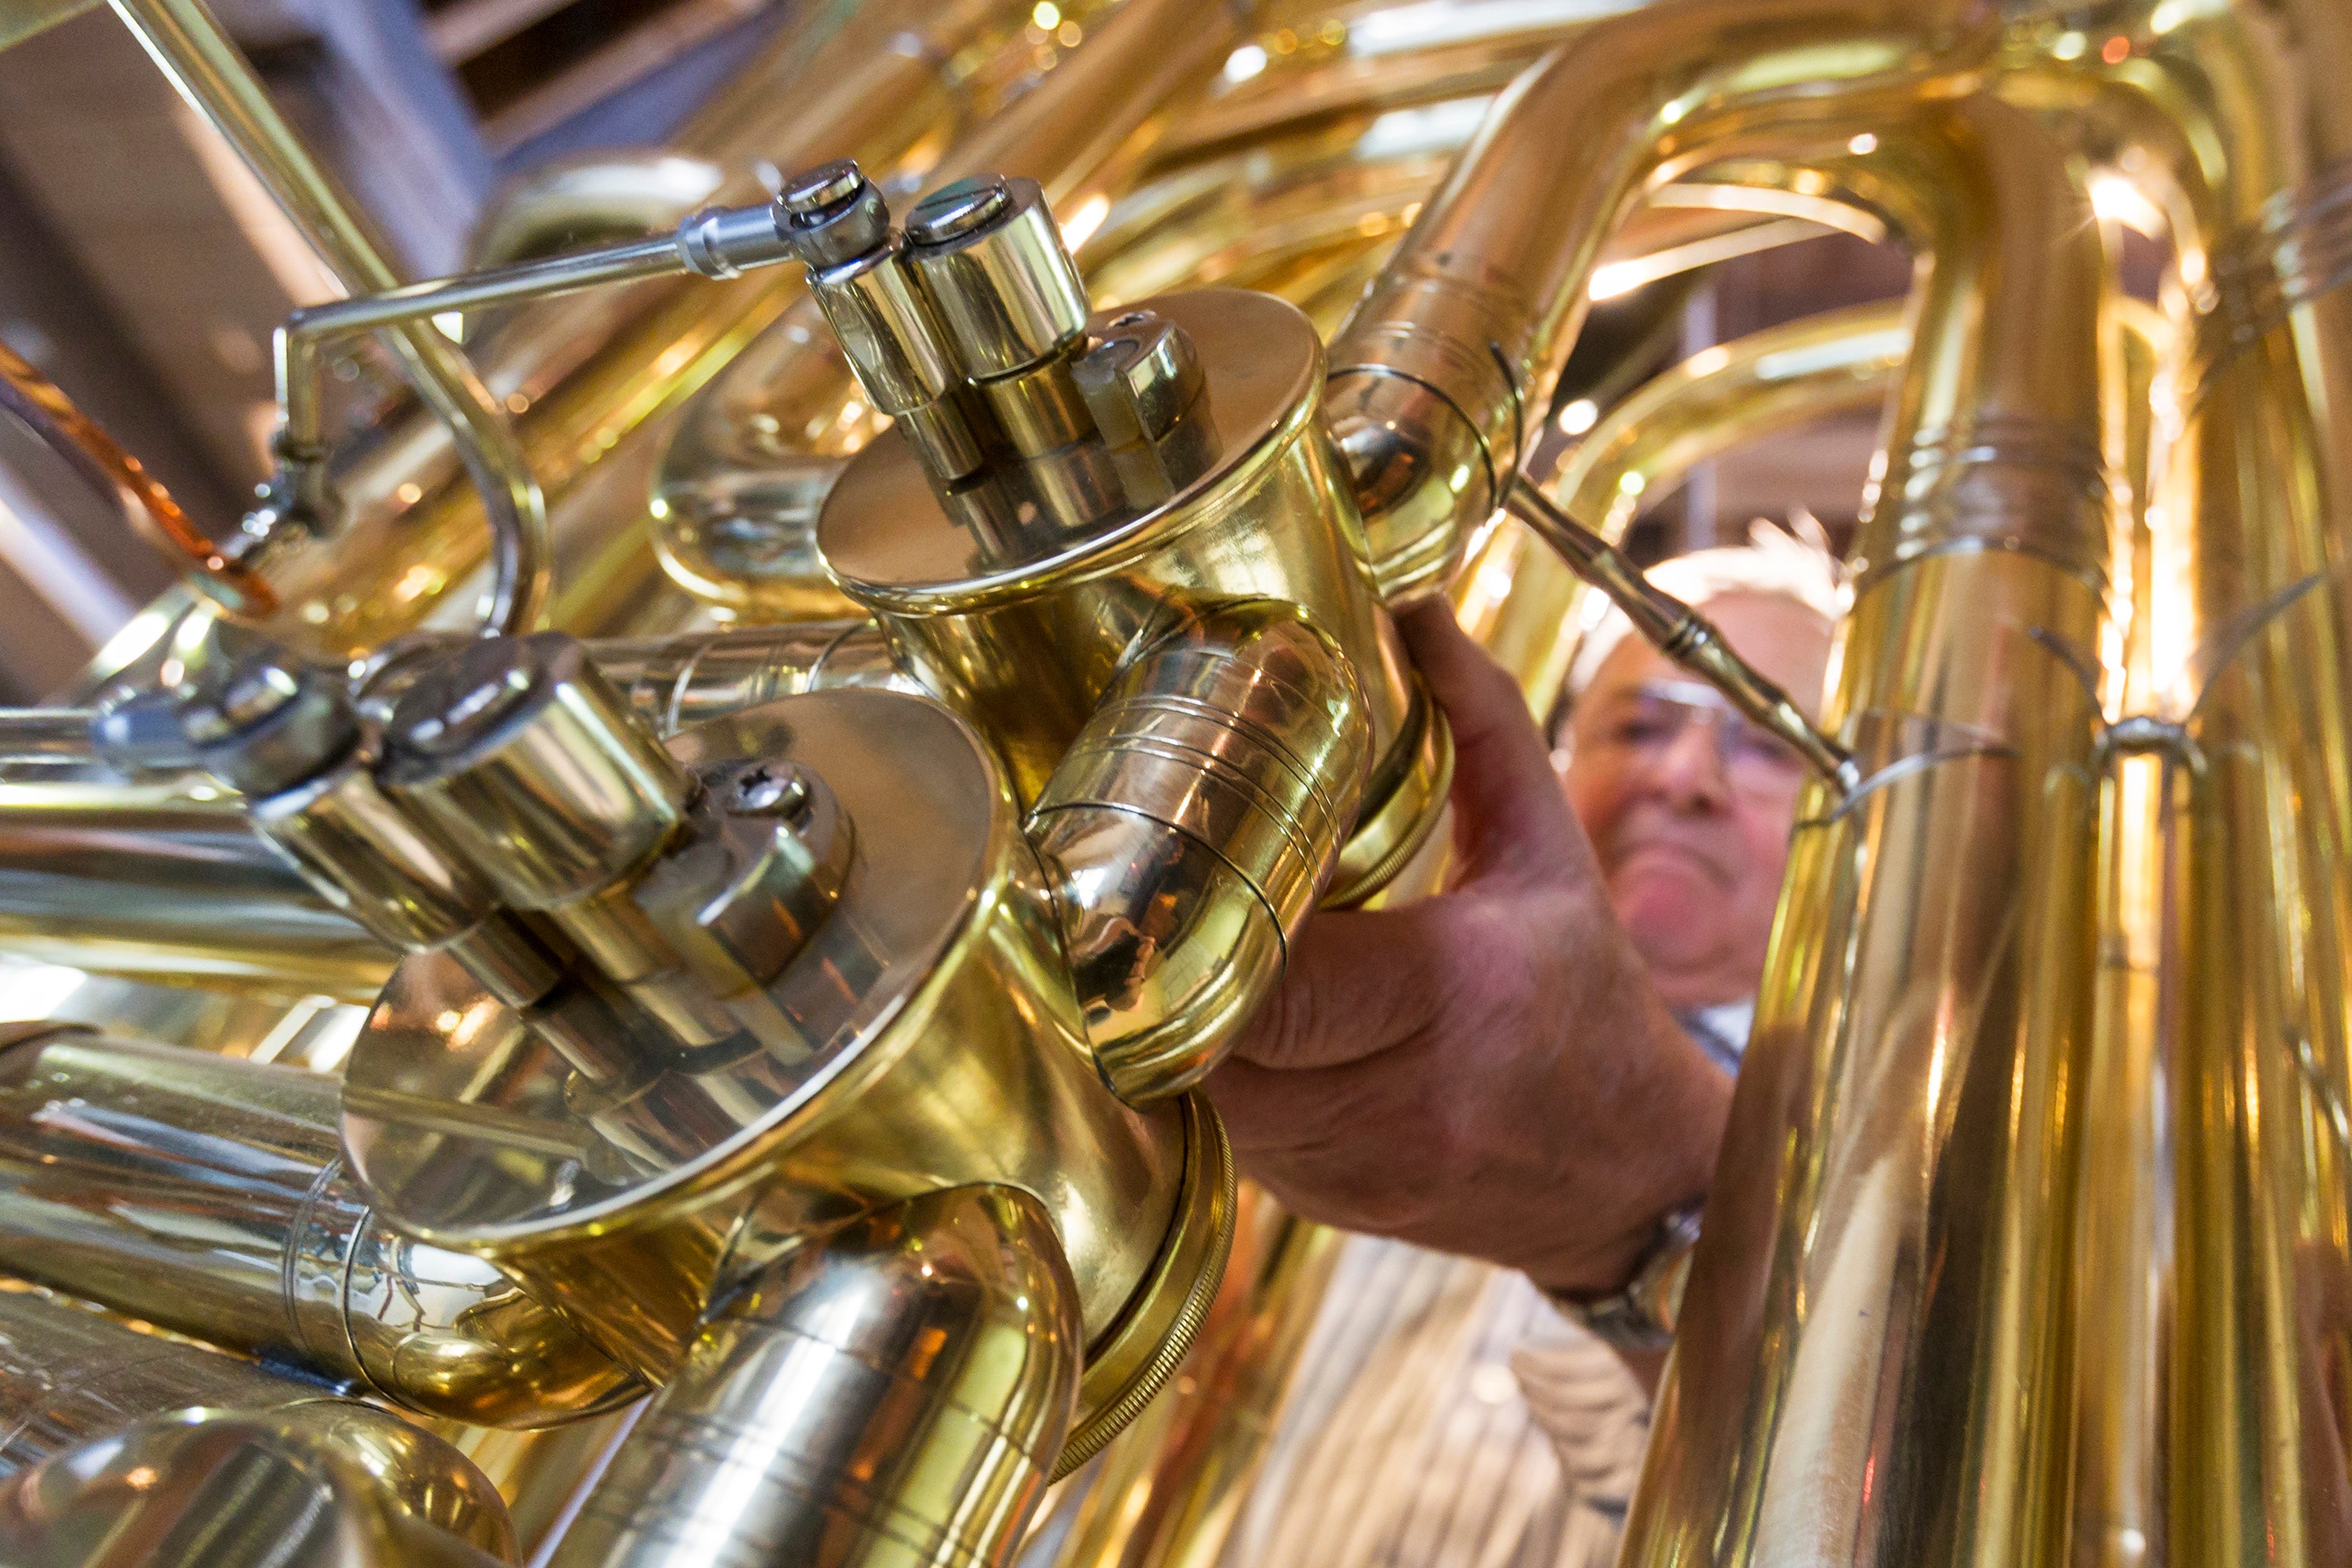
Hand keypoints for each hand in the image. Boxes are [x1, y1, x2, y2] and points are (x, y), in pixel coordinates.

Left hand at [1204, 601, 1732, 1297]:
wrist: (1633, 1181)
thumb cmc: (1588, 1000)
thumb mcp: (1551, 851)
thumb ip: (1482, 724)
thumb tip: (1413, 610)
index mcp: (1459, 994)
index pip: (1276, 977)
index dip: (1200, 924)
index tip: (1167, 857)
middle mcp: (1400, 1097)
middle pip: (1211, 1039)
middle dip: (1159, 966)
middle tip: (1130, 885)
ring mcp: (1350, 1168)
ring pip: (1196, 1094)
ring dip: (1167, 1019)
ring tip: (1160, 937)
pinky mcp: (1316, 1206)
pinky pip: (1217, 1131)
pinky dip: (1201, 1071)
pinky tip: (1211, 1011)